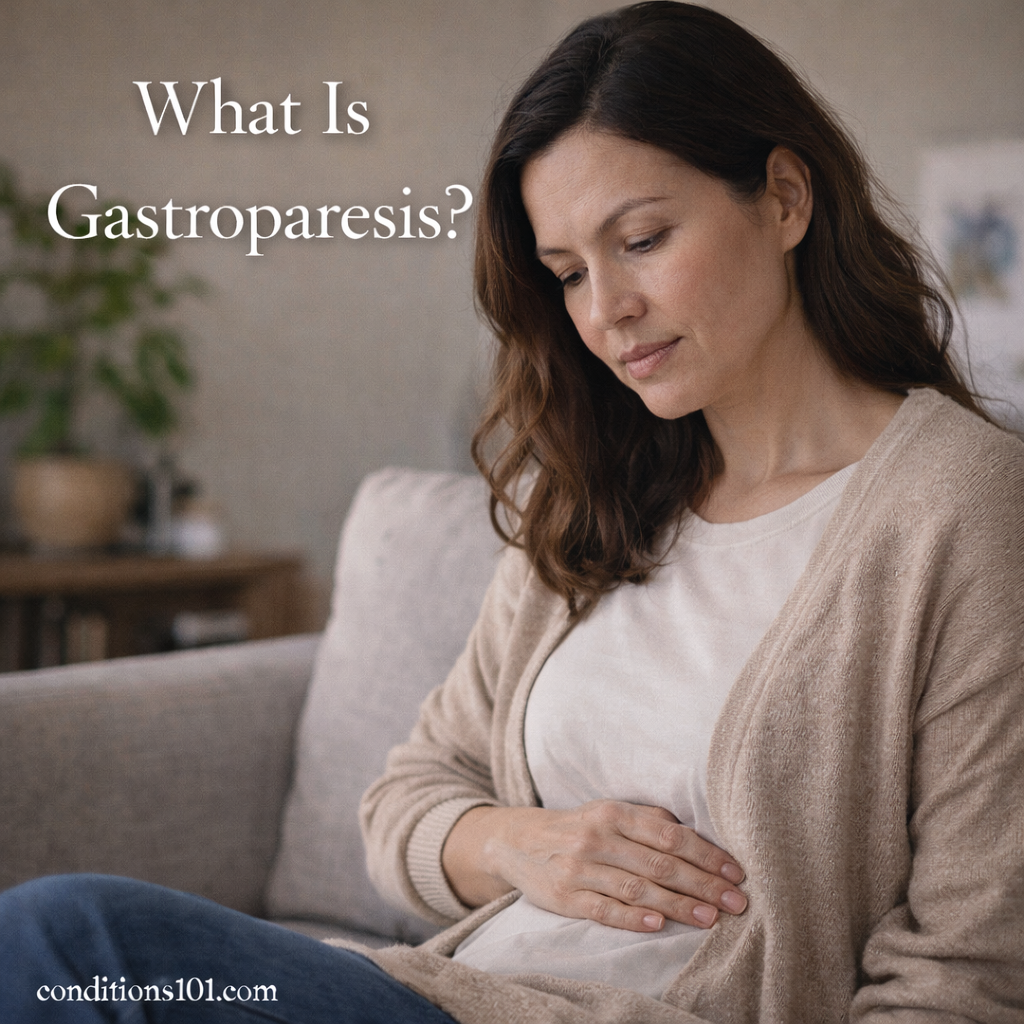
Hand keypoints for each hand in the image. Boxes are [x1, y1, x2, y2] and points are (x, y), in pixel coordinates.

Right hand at [441, 801, 746, 931]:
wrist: (518, 841)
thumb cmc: (579, 828)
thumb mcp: (610, 812)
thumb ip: (649, 820)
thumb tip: (698, 834)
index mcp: (615, 812)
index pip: (669, 833)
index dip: (705, 853)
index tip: (735, 872)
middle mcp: (598, 836)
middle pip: (659, 863)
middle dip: (702, 883)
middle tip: (736, 901)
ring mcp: (580, 867)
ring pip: (636, 888)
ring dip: (677, 905)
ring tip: (710, 918)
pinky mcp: (565, 896)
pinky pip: (603, 909)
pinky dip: (631, 918)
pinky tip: (657, 926)